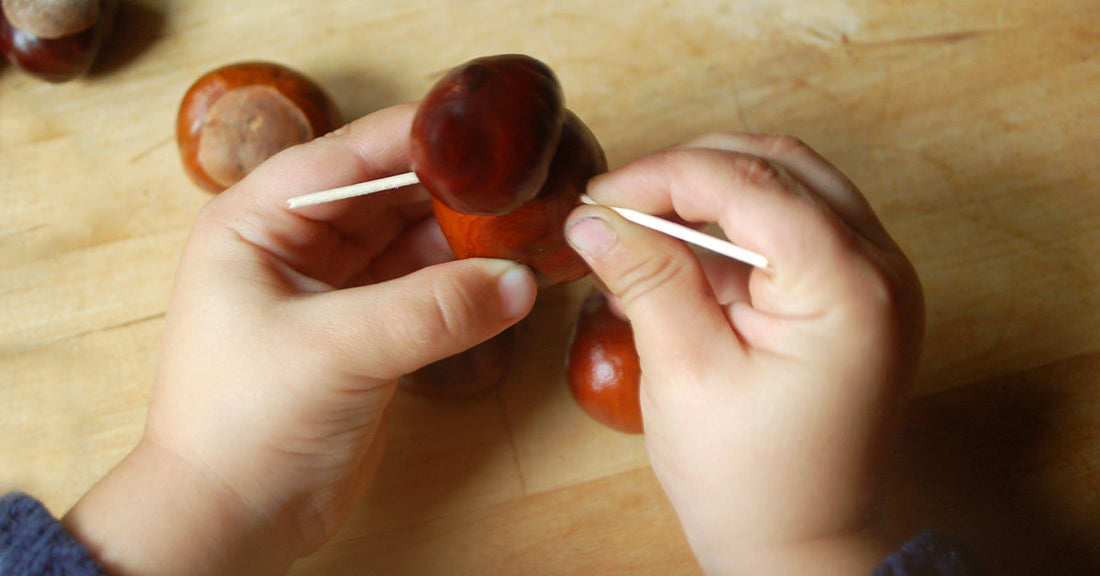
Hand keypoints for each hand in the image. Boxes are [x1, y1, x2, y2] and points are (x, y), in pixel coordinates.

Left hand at [63, 103, 537, 575]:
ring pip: (408, 241)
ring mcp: (330, 289)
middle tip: (521, 182)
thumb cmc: (241, 427)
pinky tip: (505, 277)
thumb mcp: (336, 352)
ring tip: (525, 225)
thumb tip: (517, 279)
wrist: (232, 520)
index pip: (346, 157)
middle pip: (384, 193)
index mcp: (254, 222)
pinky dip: (461, 283)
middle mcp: (291, 245)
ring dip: (462, 237)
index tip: (487, 134)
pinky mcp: (362, 331)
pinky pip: (420, 288)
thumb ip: (431, 310)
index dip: (416, 140)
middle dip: (450, 190)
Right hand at [564, 135, 923, 574]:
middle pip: (777, 166)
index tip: (599, 198)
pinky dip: (735, 227)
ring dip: (713, 193)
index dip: (663, 176)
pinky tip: (681, 253)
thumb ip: (646, 279)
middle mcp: (880, 269)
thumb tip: (593, 216)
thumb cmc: (750, 483)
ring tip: (644, 225)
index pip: (749, 183)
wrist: (801, 548)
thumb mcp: (685, 375)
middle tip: (617, 205)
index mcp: (849, 288)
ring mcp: (875, 280)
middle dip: (689, 173)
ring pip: (788, 185)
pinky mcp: (855, 295)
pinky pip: (795, 226)